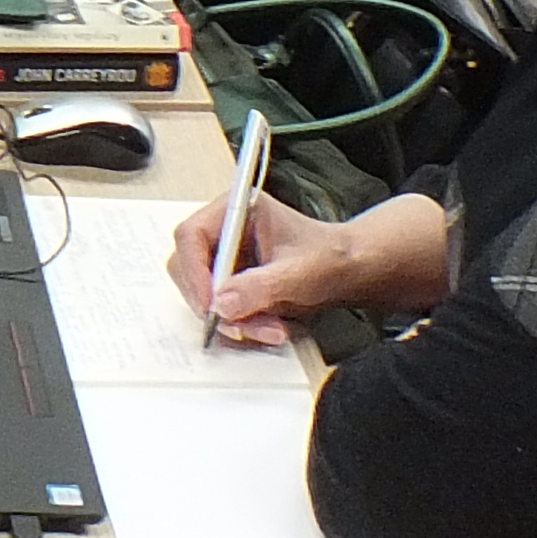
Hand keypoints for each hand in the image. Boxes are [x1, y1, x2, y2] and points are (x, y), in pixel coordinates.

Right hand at [163, 191, 453, 347]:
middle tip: (238, 325)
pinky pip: (218, 307)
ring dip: (230, 318)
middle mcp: (224, 230)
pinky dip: (240, 323)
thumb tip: (221, 303)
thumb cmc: (330, 258)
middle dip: (212, 301)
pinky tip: (269, 327)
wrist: (349, 271)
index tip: (210, 303)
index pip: (191, 235)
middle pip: (187, 266)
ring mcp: (225, 257)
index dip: (193, 271)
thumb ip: (260, 287)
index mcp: (236, 209)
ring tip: (269, 329)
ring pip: (202, 292)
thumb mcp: (299, 273)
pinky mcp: (231, 281)